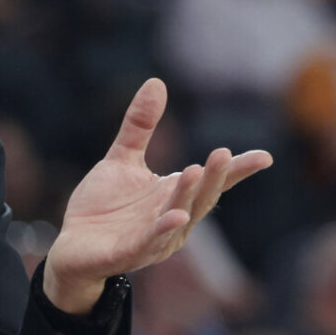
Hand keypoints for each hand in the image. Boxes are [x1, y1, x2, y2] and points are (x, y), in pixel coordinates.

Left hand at [43, 78, 271, 313]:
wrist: (70, 246)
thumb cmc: (103, 206)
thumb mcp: (122, 158)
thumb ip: (140, 125)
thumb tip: (157, 81)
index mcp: (173, 196)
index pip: (212, 183)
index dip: (237, 171)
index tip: (265, 157)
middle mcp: (171, 219)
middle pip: (200, 198)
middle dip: (214, 178)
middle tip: (223, 153)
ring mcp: (153, 239)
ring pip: (178, 218)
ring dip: (188, 197)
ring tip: (196, 170)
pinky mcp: (128, 253)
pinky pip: (149, 242)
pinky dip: (163, 230)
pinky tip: (176, 217)